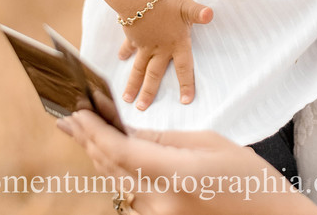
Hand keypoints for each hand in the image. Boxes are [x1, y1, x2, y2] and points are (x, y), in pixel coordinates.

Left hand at [57, 110, 315, 214]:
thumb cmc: (249, 178)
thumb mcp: (209, 144)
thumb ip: (163, 140)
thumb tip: (127, 132)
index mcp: (174, 176)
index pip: (119, 152)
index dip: (92, 131)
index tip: (73, 112)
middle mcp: (160, 204)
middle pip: (111, 168)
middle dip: (88, 140)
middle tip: (68, 118)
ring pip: (117, 185)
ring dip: (100, 158)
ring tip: (83, 132)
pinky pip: (131, 200)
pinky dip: (118, 177)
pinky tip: (111, 159)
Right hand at [117, 0, 212, 108]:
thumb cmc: (165, 2)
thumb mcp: (186, 6)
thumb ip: (198, 12)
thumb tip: (211, 14)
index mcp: (176, 44)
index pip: (184, 68)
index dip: (186, 85)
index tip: (185, 102)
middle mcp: (160, 49)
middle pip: (154, 75)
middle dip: (148, 93)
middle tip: (142, 109)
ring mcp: (144, 45)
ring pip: (139, 68)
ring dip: (133, 83)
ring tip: (127, 99)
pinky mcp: (133, 36)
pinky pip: (129, 47)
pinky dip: (125, 53)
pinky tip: (121, 59)